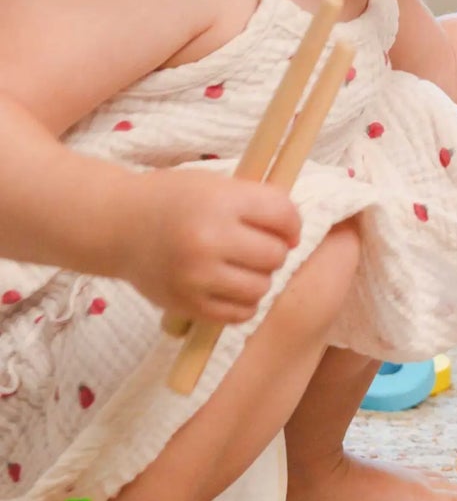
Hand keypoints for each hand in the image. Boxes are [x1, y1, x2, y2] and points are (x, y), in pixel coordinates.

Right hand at [115, 168, 301, 325]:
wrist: (119, 226)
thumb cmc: (174, 199)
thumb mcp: (217, 185)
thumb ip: (257, 203)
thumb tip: (294, 233)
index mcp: (221, 202)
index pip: (283, 216)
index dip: (292, 224)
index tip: (286, 228)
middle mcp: (208, 240)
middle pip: (275, 255)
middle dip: (275, 251)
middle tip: (259, 246)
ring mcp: (195, 277)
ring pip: (260, 288)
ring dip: (260, 278)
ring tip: (245, 267)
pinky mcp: (185, 305)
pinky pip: (237, 314)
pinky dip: (244, 303)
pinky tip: (233, 287)